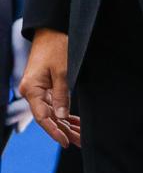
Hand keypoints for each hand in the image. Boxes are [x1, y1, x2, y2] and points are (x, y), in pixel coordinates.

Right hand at [19, 29, 80, 147]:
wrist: (52, 30)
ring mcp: (38, 90)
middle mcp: (32, 92)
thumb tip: (61, 117)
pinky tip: (75, 123)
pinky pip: (54, 105)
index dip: (54, 132)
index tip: (66, 142)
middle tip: (80, 142)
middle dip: (64, 131)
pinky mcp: (45, 87)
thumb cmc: (57, 47)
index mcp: (31, 89)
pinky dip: (64, 114)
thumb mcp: (62, 72)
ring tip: (80, 136)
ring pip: (52, 113)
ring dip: (65, 124)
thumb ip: (62, 95)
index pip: (42, 117)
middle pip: (47, 118)